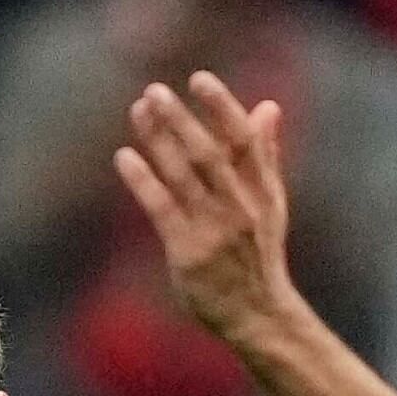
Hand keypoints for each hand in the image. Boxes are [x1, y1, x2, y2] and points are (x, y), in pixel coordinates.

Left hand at [112, 71, 299, 342]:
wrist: (259, 316)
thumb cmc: (260, 256)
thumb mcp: (271, 204)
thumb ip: (266, 155)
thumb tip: (268, 106)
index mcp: (262, 191)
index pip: (243, 140)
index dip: (222, 107)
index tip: (199, 79)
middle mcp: (240, 207)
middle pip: (209, 154)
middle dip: (181, 120)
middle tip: (154, 91)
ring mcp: (214, 230)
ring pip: (184, 176)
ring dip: (159, 141)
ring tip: (138, 111)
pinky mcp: (188, 253)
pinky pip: (162, 209)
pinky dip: (143, 180)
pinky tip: (125, 156)